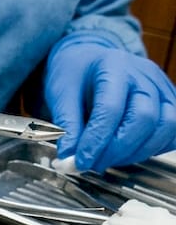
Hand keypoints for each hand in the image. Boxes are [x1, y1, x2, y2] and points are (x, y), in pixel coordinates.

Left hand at [44, 33, 175, 171]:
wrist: (90, 61)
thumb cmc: (75, 73)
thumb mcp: (60, 93)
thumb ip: (67, 124)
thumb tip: (69, 156)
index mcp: (113, 66)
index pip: (111, 108)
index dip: (96, 140)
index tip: (80, 160)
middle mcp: (144, 75)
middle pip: (144, 118)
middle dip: (118, 149)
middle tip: (93, 164)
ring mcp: (162, 88)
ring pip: (165, 127)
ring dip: (136, 152)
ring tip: (108, 159)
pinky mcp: (170, 102)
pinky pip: (173, 131)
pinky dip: (153, 148)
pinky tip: (129, 152)